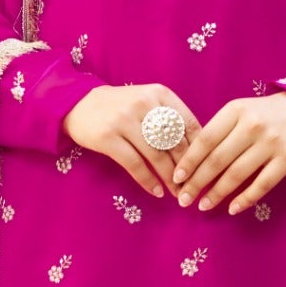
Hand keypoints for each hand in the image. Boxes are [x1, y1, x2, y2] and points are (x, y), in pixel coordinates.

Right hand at [62, 83, 197, 198]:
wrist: (79, 103)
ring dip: (169, 179)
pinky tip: (157, 191)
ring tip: (178, 193)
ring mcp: (124, 120)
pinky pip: (134, 164)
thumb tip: (199, 151)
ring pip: (156, 155)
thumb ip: (171, 119)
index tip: (206, 168)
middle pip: (174, 142)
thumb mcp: (148, 103)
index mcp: (160, 94)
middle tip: (194, 186)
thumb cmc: (122, 107)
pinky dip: (148, 181)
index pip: (189, 124)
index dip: (200, 150)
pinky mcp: (108, 137)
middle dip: (187, 168)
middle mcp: (144, 103)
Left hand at [172, 93, 285, 214]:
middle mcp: (252, 126)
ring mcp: (271, 143)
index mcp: (236, 110)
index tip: (177, 178)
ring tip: (203, 205)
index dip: (189, 161)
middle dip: (197, 182)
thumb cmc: (266, 113)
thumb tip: (192, 161)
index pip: (206, 139)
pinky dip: (245, 198)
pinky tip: (232, 209)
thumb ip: (220, 130)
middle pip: (217, 160)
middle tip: (183, 199)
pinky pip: (262, 184)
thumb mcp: (241, 110)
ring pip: (237, 174)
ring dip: (217, 193)